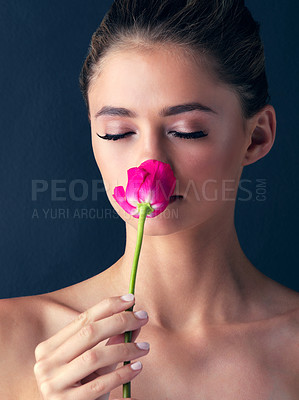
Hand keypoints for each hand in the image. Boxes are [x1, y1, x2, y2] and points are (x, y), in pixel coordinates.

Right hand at [34, 294, 149, 399]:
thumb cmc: (84, 389)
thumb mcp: (97, 364)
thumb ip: (112, 342)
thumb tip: (133, 318)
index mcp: (49, 348)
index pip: (82, 319)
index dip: (108, 307)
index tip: (131, 299)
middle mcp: (45, 363)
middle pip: (88, 333)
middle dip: (119, 321)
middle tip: (143, 318)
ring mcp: (52, 384)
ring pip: (94, 357)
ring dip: (125, 348)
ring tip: (145, 347)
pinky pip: (99, 384)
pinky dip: (122, 373)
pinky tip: (137, 366)